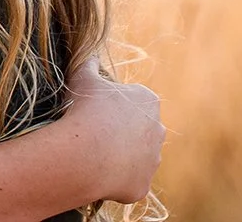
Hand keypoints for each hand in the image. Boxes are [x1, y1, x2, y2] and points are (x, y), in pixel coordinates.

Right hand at [63, 58, 164, 204]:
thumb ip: (89, 64)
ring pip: (139, 159)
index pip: (136, 102)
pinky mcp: (142, 186)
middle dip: (123, 133)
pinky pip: (130, 183)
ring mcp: (152, 161)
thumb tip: (90, 55)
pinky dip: (117, 182)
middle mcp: (158, 131)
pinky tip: (98, 175)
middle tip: (97, 134)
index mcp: (149, 101)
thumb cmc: (87, 110)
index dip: (115, 106)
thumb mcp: (83, 77)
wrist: (86, 152)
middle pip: (141, 131)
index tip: (98, 111)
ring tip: (96, 157)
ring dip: (123, 158)